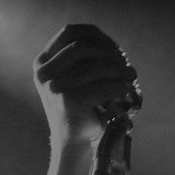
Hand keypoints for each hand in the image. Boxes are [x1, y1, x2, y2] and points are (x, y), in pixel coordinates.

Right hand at [33, 24, 139, 143]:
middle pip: (84, 47)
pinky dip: (119, 86)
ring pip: (96, 66)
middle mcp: (44, 72)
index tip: (113, 45)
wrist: (75, 142)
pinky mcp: (68, 101)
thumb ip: (86, 58)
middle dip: (110, 53)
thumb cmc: (82, 108)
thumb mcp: (77, 77)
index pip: (69, 32)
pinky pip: (103, 86)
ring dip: (119, 70)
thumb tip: (113, 45)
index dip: (95, 34)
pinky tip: (125, 90)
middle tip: (126, 65)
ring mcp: (54, 86)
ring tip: (131, 77)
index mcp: (43, 61)